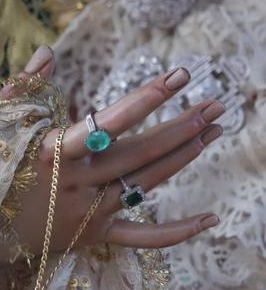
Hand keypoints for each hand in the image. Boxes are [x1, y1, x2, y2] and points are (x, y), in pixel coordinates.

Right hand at [6, 47, 221, 252]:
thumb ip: (24, 87)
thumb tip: (49, 52)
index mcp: (54, 151)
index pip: (111, 121)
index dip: (148, 98)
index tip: (180, 77)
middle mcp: (78, 182)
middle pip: (142, 152)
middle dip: (182, 126)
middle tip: (216, 106)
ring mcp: (90, 212)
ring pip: (148, 183)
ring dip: (185, 156)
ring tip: (214, 131)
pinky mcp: (96, 236)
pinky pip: (144, 237)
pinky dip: (178, 232)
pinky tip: (211, 220)